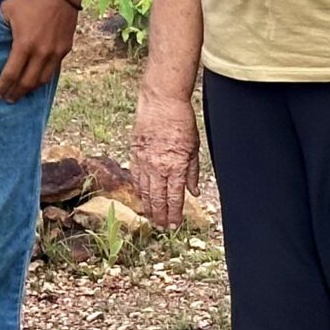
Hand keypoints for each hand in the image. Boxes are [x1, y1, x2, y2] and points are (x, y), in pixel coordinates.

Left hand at [0, 0, 76, 100]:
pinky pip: (53, 70)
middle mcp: (41, 53)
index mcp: (24, 44)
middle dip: (16, 93)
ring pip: (42, 80)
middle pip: (27, 83)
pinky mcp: (65, 49)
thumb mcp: (8, 10)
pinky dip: (43, 77)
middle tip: (8, 99)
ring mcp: (55, 53)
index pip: (11, 74)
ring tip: (22, 93)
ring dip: (30, 89)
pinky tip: (36, 79)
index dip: (2, 87)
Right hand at [132, 90, 201, 228]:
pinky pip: (135, 176)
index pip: (174, 197)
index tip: (174, 225)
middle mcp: (158, 166)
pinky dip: (139, 189)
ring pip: (145, 190)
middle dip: (160, 215)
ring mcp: (144, 161)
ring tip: (151, 217)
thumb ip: (193, 172)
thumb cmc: (182, 122)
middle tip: (161, 227)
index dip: (174, 214)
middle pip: (158, 198)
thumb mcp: (194, 148)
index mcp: (176, 166)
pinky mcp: (134, 153)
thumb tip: (194, 192)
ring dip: (149, 205)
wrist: (161, 102)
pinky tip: (142, 196)